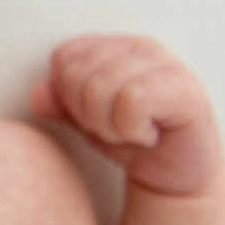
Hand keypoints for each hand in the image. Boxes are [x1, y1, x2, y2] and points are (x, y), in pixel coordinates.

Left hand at [31, 35, 222, 195]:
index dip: (69, 96)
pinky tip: (148, 135)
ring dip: (110, 126)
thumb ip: (61, 104)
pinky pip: (132, 101)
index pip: (64, 57)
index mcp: (115, 46)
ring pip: (101, 88)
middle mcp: (141, 47)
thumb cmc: (130, 142)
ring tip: (132, 132)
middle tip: (117, 129)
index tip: (96, 116)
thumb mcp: (85, 122)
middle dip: (88, 115)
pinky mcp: (186, 90)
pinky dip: (131, 130)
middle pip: (78, 74)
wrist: (174, 178)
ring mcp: (166, 65)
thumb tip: (38, 95)